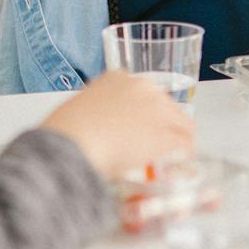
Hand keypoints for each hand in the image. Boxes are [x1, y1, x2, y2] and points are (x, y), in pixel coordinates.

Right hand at [40, 71, 195, 179]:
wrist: (70, 145)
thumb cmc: (64, 134)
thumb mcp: (77, 113)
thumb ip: (95, 116)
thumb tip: (101, 133)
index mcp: (116, 79)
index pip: (144, 94)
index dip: (145, 115)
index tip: (141, 129)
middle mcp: (141, 88)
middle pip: (167, 108)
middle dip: (164, 128)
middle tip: (156, 149)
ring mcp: (157, 109)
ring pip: (181, 125)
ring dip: (177, 143)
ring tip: (171, 162)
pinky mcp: (166, 134)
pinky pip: (184, 146)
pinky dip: (183, 158)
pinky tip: (175, 169)